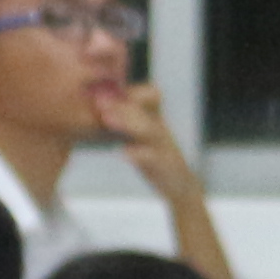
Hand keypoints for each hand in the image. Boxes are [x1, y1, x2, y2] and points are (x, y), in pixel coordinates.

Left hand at [96, 75, 202, 196]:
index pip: (149, 97)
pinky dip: (139, 155)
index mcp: (156, 121)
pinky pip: (153, 159)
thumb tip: (102, 110)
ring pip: (148, 130)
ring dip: (127, 123)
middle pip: (143, 111)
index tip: (102, 91)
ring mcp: (165, 148)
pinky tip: (123, 153)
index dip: (129, 92)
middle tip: (98, 101)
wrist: (181, 187)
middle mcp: (161, 130)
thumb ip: (128, 124)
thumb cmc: (156, 161)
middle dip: (120, 104)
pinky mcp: (166, 167)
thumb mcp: (143, 139)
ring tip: (106, 119)